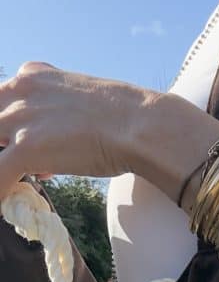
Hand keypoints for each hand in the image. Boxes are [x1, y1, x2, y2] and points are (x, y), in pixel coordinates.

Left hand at [0, 61, 152, 200]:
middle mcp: (20, 91)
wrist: (141, 125)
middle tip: (17, 167)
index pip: (1, 102)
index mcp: (31, 76)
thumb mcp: (81, 106)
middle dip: (3, 145)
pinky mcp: (27, 147)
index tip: (18, 146)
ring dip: (2, 169)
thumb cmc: (126, 118)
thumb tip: (45, 160)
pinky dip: (0, 193)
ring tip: (11, 186)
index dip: (9, 130)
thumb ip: (56, 122)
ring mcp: (22, 119)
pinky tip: (4, 206)